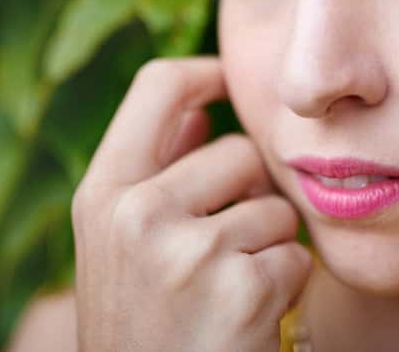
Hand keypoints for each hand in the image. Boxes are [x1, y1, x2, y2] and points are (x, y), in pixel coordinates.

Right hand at [71, 57, 311, 351]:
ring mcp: (188, 252)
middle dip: (249, 195)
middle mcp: (137, 214)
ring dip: (268, 247)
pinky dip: (286, 286)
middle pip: (239, 150)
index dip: (204, 74)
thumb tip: (203, 107)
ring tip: (227, 292)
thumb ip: (157, 171)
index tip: (227, 84)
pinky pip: (296, 256)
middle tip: (219, 253)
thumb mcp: (120, 246)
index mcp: (102, 194)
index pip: (157, 85)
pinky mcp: (240, 289)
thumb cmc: (143, 323)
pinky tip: (248, 319)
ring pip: (276, 207)